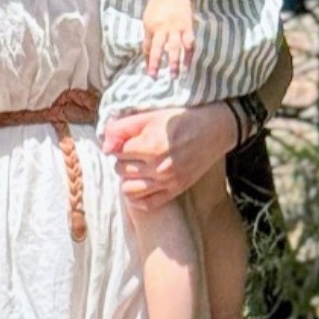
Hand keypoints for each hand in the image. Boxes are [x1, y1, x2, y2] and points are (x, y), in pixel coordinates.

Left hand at [101, 102, 237, 211]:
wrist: (214, 129)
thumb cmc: (181, 119)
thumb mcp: (150, 115)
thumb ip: (122, 128)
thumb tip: (104, 146)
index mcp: (150, 145)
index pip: (116, 151)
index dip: (120, 143)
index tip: (130, 138)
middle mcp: (158, 167)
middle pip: (120, 170)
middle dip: (123, 160)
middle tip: (136, 151)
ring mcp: (167, 181)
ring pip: (128, 189)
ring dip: (128, 178)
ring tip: (138, 167)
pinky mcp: (175, 190)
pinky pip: (147, 203)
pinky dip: (138, 196)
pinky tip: (143, 183)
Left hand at [143, 0, 195, 78]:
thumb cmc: (157, 7)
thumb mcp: (147, 20)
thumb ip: (148, 37)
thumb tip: (147, 54)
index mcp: (152, 27)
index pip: (148, 47)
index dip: (149, 60)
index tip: (150, 74)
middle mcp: (163, 28)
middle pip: (160, 48)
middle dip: (159, 63)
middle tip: (157, 77)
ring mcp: (176, 28)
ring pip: (175, 47)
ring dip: (175, 61)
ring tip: (174, 75)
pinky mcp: (187, 26)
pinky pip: (189, 42)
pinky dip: (188, 54)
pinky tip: (188, 64)